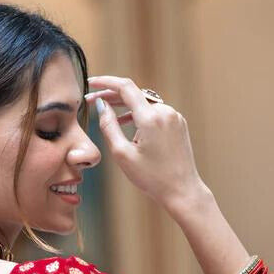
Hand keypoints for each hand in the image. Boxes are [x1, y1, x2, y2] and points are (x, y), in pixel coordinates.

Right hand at [86, 75, 206, 212]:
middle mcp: (165, 111)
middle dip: (112, 96)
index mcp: (150, 118)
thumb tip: (101, 105)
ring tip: (109, 117)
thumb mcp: (123, 155)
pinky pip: (155, 112)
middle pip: (134, 94)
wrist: (182, 191)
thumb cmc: (152, 178)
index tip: (90, 83)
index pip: (124, 87)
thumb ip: (109, 127)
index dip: (105, 82)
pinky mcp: (178, 123)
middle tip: (92, 102)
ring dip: (126, 107)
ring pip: (144, 103)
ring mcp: (174, 116)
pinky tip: (129, 127)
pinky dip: (140, 115)